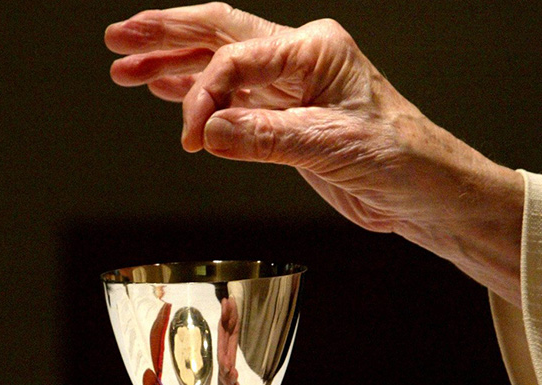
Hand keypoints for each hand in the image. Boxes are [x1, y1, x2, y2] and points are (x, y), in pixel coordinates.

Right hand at [105, 4, 523, 304]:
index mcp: (315, 50)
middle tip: (118, 39)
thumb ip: (269, 137)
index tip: (190, 137)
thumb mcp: (333, 146)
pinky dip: (195, 93)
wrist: (423, 191)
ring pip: (218, 63)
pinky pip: (230, 96)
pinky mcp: (285, 116)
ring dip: (171, 65)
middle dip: (165, 36)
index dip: (204, 94)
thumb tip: (210, 130)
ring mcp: (290, 86)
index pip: (238, 59)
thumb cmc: (399, 159)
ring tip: (125, 67)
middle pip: (218, 34)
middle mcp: (299, 58)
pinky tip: (166, 90)